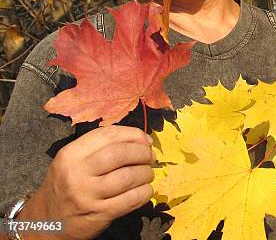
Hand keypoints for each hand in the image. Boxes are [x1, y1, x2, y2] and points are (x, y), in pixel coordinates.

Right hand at [19, 125, 155, 239]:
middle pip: (121, 154)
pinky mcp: (99, 214)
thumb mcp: (74, 159)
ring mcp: (88, 195)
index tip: (146, 140)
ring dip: (146, 173)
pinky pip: (131, 199)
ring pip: (129, 177)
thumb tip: (142, 139)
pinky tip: (145, 190)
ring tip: (147, 174)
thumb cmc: (67, 184)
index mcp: (72, 154)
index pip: (110, 134)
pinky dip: (144, 192)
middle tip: (149, 158)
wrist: (47, 221)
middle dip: (143, 153)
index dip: (134, 134)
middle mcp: (77, 173)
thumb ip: (102, 146)